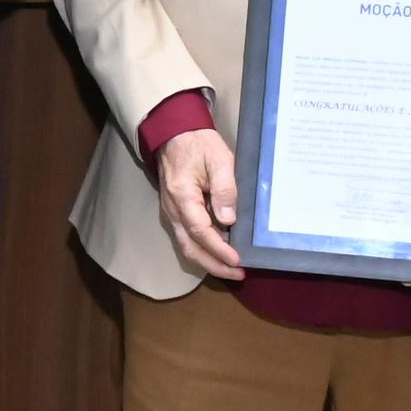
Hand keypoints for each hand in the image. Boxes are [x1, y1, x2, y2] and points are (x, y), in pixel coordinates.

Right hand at [152, 127, 245, 281]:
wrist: (174, 135)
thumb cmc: (199, 145)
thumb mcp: (219, 159)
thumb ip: (225, 189)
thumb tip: (229, 220)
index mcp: (182, 197)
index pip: (201, 231)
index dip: (219, 249)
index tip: (238, 260)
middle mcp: (172, 211)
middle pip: (190, 247)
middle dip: (213, 265)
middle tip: (237, 274)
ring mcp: (171, 213)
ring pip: (186, 246)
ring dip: (208, 261)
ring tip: (230, 269)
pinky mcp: (175, 213)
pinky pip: (186, 238)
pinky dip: (202, 251)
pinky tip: (219, 253)